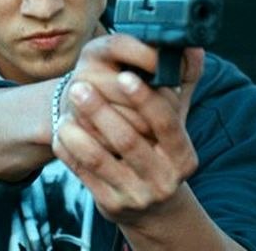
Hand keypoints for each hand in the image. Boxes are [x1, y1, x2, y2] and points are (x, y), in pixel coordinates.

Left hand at [52, 34, 203, 223]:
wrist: (155, 208)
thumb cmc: (163, 154)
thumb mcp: (178, 124)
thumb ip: (183, 85)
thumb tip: (193, 48)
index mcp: (183, 155)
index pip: (166, 123)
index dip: (144, 99)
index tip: (124, 76)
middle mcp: (163, 179)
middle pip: (128, 140)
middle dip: (101, 110)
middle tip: (79, 85)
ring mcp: (136, 194)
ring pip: (100, 158)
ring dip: (80, 129)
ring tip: (68, 105)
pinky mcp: (111, 204)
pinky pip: (84, 173)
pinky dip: (70, 150)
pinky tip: (63, 129)